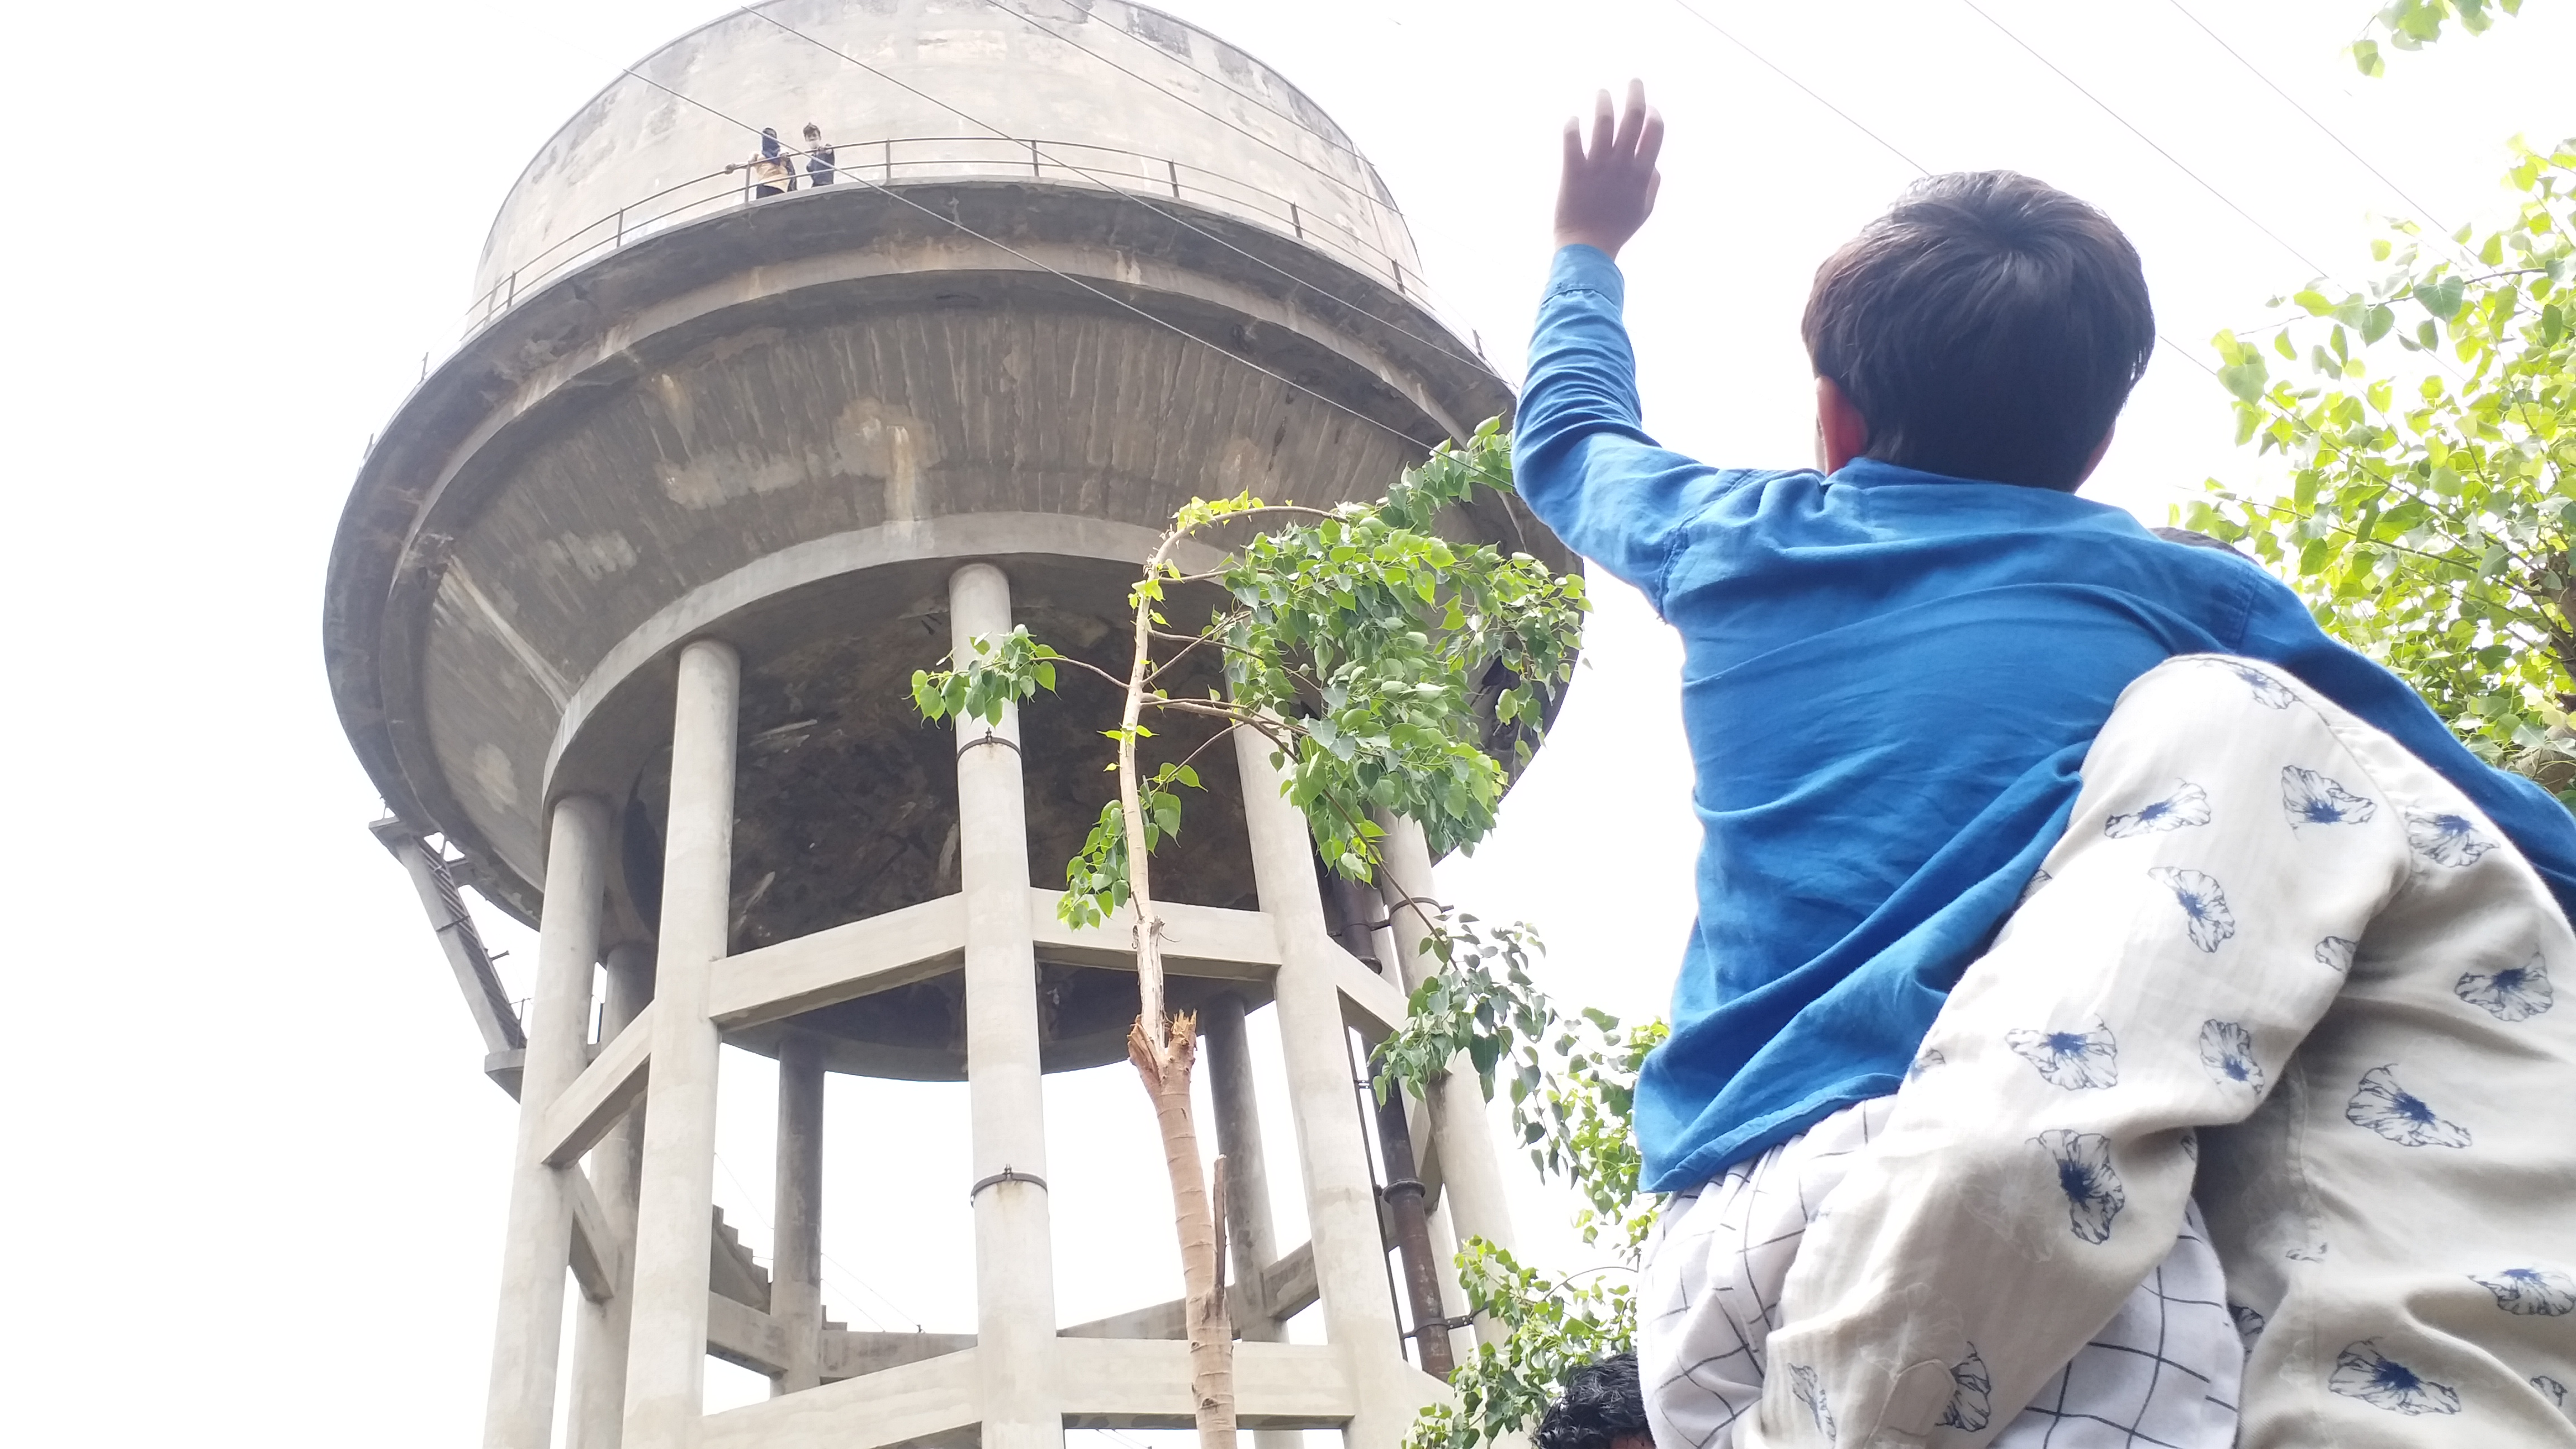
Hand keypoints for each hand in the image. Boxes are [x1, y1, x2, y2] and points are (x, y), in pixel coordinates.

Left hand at [1555, 80, 1663, 259]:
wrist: (1587, 249)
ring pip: (1603, 123)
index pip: (1654, 132)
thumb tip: (1653, 163)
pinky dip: (1572, 125)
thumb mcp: (1644, 210)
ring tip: (1602, 93)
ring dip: (1604, 103)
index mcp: (1641, 173)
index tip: (1650, 107)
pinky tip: (1573, 119)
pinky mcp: (1573, 172)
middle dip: (1636, 94)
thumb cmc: (1616, 230)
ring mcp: (1597, 167)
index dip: (1654, 114)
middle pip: (1633, 118)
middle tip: (1634, 81)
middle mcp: (1622, 165)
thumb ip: (1652, 184)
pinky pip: (1572, 140)